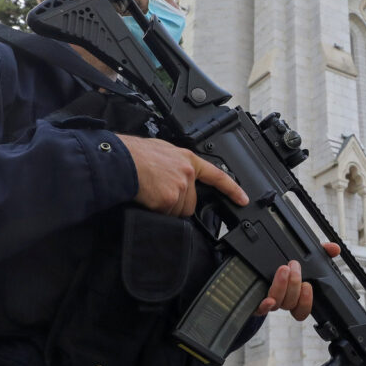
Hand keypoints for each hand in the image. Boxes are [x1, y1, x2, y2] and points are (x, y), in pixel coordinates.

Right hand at [116, 134, 247, 214]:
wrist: (123, 161)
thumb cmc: (137, 155)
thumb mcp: (164, 151)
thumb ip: (177, 164)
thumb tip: (179, 175)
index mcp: (188, 160)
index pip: (218, 176)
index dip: (232, 189)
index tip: (243, 199)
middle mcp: (187, 174)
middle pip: (192, 202)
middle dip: (178, 203)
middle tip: (161, 192)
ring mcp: (180, 188)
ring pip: (178, 211)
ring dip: (166, 208)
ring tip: (152, 192)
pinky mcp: (169, 200)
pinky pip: (166, 214)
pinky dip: (157, 211)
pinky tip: (149, 198)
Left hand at [254, 243, 341, 320]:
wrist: (255, 270)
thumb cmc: (285, 267)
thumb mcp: (304, 259)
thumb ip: (321, 252)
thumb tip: (334, 248)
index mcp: (294, 297)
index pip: (302, 310)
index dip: (306, 302)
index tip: (308, 285)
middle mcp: (282, 301)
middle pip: (291, 303)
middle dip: (294, 283)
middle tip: (294, 265)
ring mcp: (268, 301)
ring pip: (278, 302)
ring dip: (282, 286)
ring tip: (283, 269)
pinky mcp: (255, 300)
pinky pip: (260, 308)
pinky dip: (266, 305)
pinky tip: (268, 299)